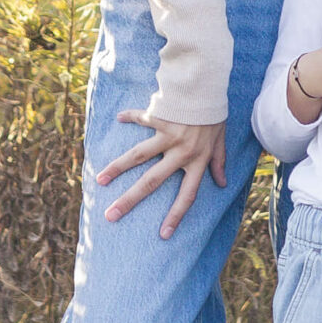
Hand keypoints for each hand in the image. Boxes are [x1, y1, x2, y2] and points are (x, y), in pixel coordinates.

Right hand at [97, 114, 226, 237]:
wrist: (209, 87)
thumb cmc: (214, 115)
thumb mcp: (220, 141)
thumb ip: (219, 162)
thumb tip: (222, 184)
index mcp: (197, 161)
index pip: (187, 195)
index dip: (176, 216)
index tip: (163, 235)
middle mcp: (180, 152)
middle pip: (151, 181)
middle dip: (130, 200)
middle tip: (111, 215)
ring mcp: (167, 135)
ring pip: (138, 155)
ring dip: (117, 168)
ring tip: (100, 180)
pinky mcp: (159, 117)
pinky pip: (141, 118)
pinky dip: (130, 117)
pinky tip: (118, 119)